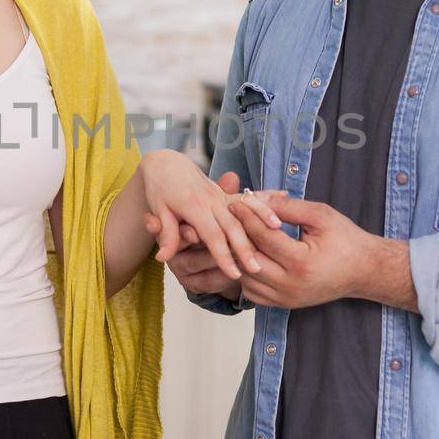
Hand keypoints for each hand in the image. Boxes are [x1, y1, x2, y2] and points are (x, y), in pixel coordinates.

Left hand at [142, 171, 283, 298]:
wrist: (167, 164)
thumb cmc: (160, 188)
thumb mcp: (158, 211)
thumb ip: (166, 235)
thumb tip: (163, 258)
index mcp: (193, 206)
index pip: (212, 236)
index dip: (223, 256)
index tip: (233, 274)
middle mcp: (210, 199)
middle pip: (233, 227)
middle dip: (246, 249)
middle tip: (257, 269)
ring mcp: (221, 195)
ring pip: (245, 212)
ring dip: (261, 224)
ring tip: (277, 238)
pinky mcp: (227, 193)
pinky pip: (248, 198)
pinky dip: (264, 203)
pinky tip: (280, 206)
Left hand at [226, 195, 382, 308]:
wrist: (364, 270)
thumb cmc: (345, 240)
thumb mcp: (321, 215)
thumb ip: (288, 207)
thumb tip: (257, 199)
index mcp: (302, 262)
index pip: (262, 237)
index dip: (247, 217)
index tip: (237, 202)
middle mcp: (291, 286)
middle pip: (249, 259)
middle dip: (239, 236)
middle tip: (234, 219)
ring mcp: (287, 299)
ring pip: (246, 279)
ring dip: (241, 257)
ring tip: (242, 236)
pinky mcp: (285, 305)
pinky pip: (253, 293)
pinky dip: (248, 275)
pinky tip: (254, 257)